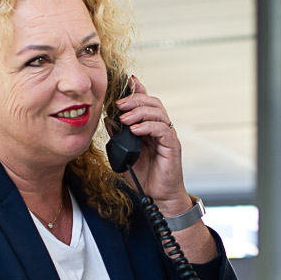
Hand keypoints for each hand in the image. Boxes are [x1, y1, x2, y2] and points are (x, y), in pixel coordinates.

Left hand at [115, 76, 191, 216]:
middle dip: (134, 100)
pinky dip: (148, 126)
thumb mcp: (125, 154)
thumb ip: (118, 137)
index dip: (138, 90)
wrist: (158, 197)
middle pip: (152, 103)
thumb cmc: (144, 177)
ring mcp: (168, 136)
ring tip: (124, 118)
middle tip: (119, 104)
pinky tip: (136, 130)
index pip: (146, 103)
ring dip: (139, 112)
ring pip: (158, 113)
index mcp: (150, 128)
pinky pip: (162, 130)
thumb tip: (108, 120)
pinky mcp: (172, 146)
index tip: (127, 82)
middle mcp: (160, 129)